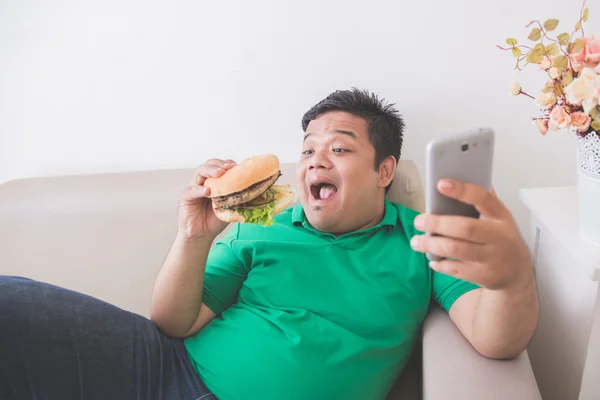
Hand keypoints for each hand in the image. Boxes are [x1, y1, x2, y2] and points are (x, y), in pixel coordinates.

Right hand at [178, 158, 235, 240]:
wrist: (202, 235)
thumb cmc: (214, 220)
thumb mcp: (229, 207)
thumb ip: (237, 198)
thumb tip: (255, 192)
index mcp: (214, 182)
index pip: (219, 167)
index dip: (227, 164)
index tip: (237, 166)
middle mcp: (203, 182)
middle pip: (208, 165)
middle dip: (219, 164)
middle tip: (228, 167)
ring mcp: (193, 188)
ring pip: (199, 172)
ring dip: (210, 171)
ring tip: (219, 173)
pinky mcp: (185, 197)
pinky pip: (191, 190)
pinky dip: (199, 189)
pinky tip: (207, 191)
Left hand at [410, 179, 532, 290]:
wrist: (517, 271)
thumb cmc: (500, 237)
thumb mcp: (498, 217)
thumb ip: (481, 200)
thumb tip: (461, 173)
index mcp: (501, 216)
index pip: (483, 198)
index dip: (461, 190)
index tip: (440, 184)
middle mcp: (499, 236)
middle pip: (464, 227)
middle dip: (437, 223)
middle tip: (419, 221)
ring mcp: (493, 257)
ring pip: (456, 249)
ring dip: (431, 245)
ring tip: (416, 241)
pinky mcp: (485, 276)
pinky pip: (456, 269)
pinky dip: (440, 263)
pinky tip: (432, 258)